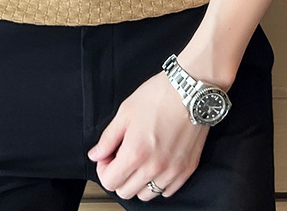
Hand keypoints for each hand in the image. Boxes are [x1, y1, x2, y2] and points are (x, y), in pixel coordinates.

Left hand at [87, 70, 209, 200]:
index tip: (108, 156)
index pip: (109, 182)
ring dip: (138, 182)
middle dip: (118, 176)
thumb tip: (96, 154)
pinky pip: (167, 190)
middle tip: (122, 157)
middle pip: (125, 192)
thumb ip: (108, 138)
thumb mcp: (125, 112)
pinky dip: (158, 183)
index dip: (103, 169)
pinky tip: (157, 164)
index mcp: (135, 153)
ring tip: (140, 161)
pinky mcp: (187, 169)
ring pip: (146, 195)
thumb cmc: (159, 96)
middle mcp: (154, 167)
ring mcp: (172, 171)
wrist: (190, 91)